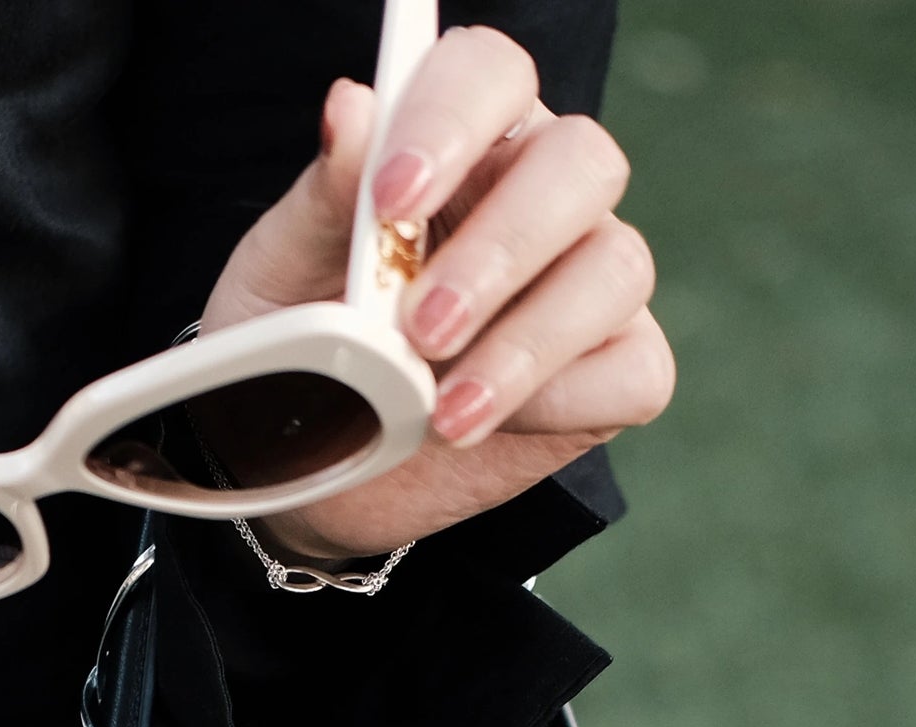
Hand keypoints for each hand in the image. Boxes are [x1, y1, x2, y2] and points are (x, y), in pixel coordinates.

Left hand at [198, 23, 673, 565]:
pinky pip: (632, 372)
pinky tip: (481, 427)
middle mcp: (541, 192)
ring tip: (442, 411)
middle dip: (502, 249)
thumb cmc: (299, 338)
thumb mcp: (283, 270)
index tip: (394, 199)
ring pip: (617, 267)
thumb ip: (326, 193)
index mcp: (463, 140)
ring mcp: (590, 278)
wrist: (305, 464)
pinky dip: (557, 403)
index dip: (452, 121)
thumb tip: (354, 105)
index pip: (490, 74)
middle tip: (420, 327)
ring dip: (528, 344)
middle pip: (582, 163)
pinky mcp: (617, 368)